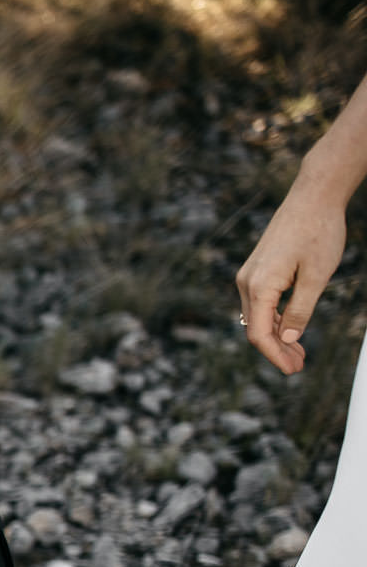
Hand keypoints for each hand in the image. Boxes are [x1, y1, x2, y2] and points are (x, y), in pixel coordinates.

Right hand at [236, 189, 346, 374]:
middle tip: (299, 366)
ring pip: (257, 316)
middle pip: (256, 328)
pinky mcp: (257, 269)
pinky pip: (261, 303)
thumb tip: (290, 338)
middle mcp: (247, 282)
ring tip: (298, 351)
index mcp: (259, 286)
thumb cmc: (318, 231)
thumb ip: (301, 309)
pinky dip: (275, 318)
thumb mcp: (317, 276)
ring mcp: (249, 275)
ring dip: (277, 335)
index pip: (260, 334)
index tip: (292, 370)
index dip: (275, 355)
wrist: (313, 196)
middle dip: (277, 350)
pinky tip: (290, 327)